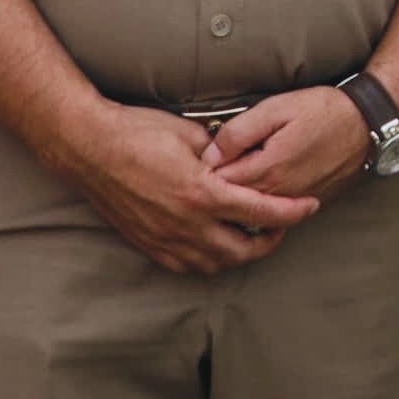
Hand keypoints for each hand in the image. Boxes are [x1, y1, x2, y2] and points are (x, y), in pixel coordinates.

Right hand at [61, 100, 324, 274]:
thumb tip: (241, 160)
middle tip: (281, 226)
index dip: (292, 211)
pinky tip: (213, 243)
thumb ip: (222, 154)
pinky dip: (208, 259)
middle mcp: (186, 225)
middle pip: (244, 250)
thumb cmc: (137, 132)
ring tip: (249, 234)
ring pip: (216, 264)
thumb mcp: (190, 133)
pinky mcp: (148, 244)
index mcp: (202, 194)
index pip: (262, 212)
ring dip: (239, 253)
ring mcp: (166, 239)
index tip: (309, 206)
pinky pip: (187, 266)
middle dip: (270, 241)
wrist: (88, 147)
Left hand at [206, 84, 371, 203]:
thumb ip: (239, 132)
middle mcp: (278, 194)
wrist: (366, 126)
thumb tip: (210, 153)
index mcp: (266, 170)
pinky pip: (275, 213)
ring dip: (238, 197)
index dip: (203, 169)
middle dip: (216, 188)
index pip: (217, 182)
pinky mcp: (308, 206)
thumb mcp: (276, 109)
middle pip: (231, 202)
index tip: (198, 157)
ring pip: (252, 211)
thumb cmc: (322, 111)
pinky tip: (259, 184)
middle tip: (207, 169)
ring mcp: (294, 203)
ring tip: (231, 176)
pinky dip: (261, 202)